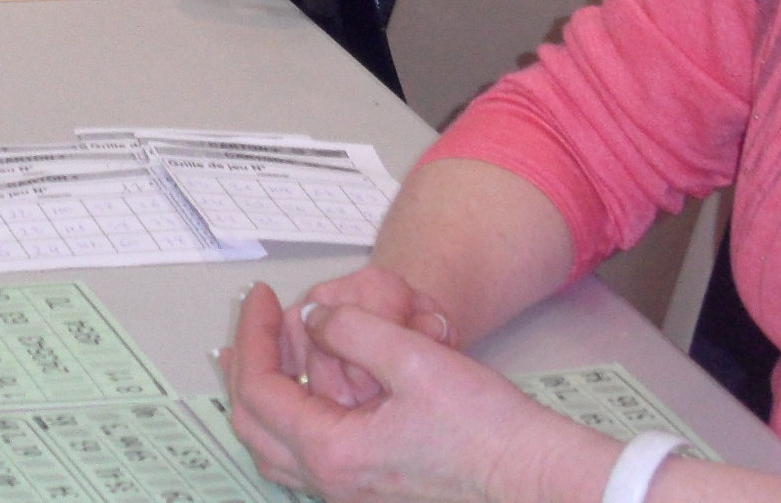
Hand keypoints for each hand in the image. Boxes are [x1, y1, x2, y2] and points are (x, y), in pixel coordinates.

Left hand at [222, 284, 611, 502]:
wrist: (535, 476)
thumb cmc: (485, 428)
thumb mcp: (413, 357)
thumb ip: (351, 330)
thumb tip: (313, 320)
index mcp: (333, 451)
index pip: (259, 389)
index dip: (252, 334)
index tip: (260, 296)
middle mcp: (334, 482)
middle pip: (253, 424)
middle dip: (245, 364)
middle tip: (254, 319)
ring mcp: (351, 492)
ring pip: (274, 449)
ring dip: (260, 396)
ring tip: (264, 352)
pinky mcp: (371, 490)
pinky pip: (305, 459)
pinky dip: (290, 418)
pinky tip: (306, 391)